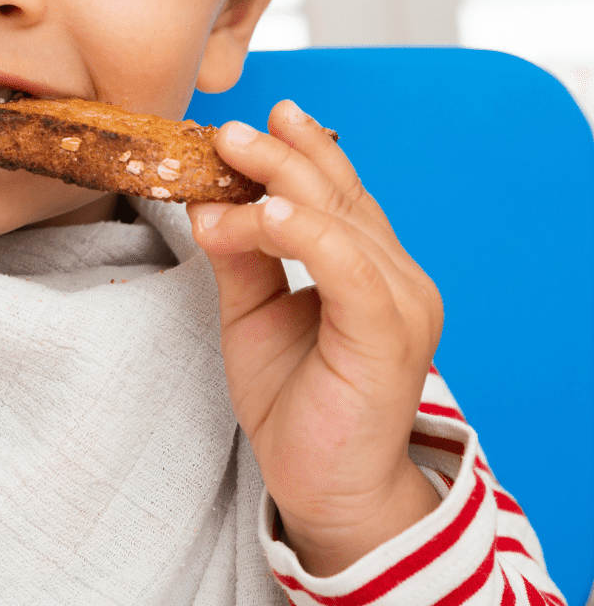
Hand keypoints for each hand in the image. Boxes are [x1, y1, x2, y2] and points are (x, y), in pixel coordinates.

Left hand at [189, 100, 443, 575]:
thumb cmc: (294, 400)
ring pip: (338, 221)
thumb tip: (205, 199)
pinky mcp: (389, 336)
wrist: (323, 489)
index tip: (260, 117)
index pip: (338, 191)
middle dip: (278, 155)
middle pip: (336, 194)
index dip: (302, 149)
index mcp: (371, 265)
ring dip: (274, 188)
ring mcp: (401, 303)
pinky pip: (348, 268)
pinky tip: (267, 216)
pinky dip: (308, 236)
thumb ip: (240, 256)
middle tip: (226, 132)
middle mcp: (396, 275)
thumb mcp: (253, 312)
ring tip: (225, 161)